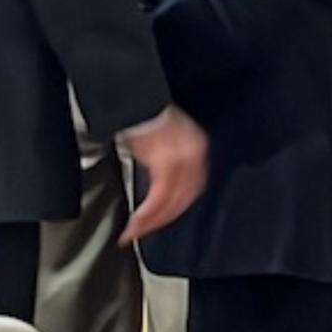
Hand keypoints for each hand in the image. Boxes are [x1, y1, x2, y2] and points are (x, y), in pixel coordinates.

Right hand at [118, 105, 208, 244]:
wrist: (137, 98)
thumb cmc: (147, 114)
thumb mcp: (167, 136)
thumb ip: (169, 161)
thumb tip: (160, 185)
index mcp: (197, 146)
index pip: (192, 188)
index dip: (176, 208)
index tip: (161, 219)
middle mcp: (195, 154)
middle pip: (183, 199)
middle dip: (163, 219)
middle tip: (142, 232)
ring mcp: (182, 160)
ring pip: (171, 203)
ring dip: (152, 222)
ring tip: (134, 231)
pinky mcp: (165, 164)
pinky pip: (158, 198)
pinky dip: (146, 214)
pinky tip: (134, 222)